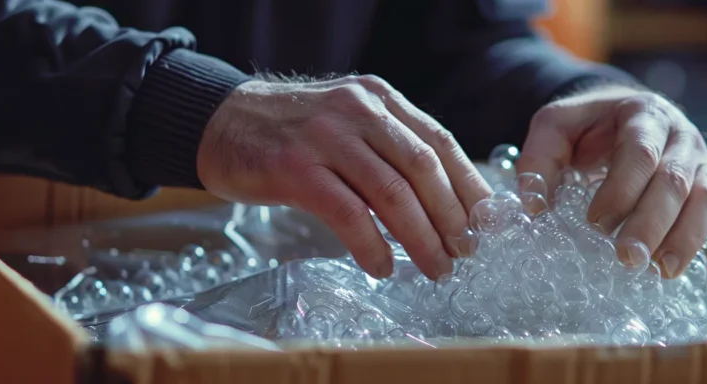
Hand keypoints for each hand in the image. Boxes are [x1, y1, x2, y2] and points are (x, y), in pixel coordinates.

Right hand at [197, 75, 491, 279]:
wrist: (220, 121)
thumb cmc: (293, 132)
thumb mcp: (349, 122)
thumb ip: (391, 149)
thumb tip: (446, 203)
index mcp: (380, 98)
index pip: (439, 142)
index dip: (469, 186)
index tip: (487, 224)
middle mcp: (359, 110)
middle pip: (423, 168)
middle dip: (452, 218)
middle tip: (465, 253)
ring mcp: (326, 136)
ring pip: (392, 193)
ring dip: (421, 238)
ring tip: (435, 268)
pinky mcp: (295, 167)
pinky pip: (348, 213)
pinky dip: (372, 246)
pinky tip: (382, 267)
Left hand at [516, 86, 706, 278]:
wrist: (621, 111)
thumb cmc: (588, 125)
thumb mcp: (555, 127)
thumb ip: (539, 160)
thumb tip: (533, 205)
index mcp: (643, 115)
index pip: (639, 153)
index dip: (620, 190)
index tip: (595, 224)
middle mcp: (681, 136)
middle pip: (676, 181)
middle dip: (653, 223)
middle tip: (628, 259)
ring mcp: (704, 161)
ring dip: (689, 238)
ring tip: (663, 271)